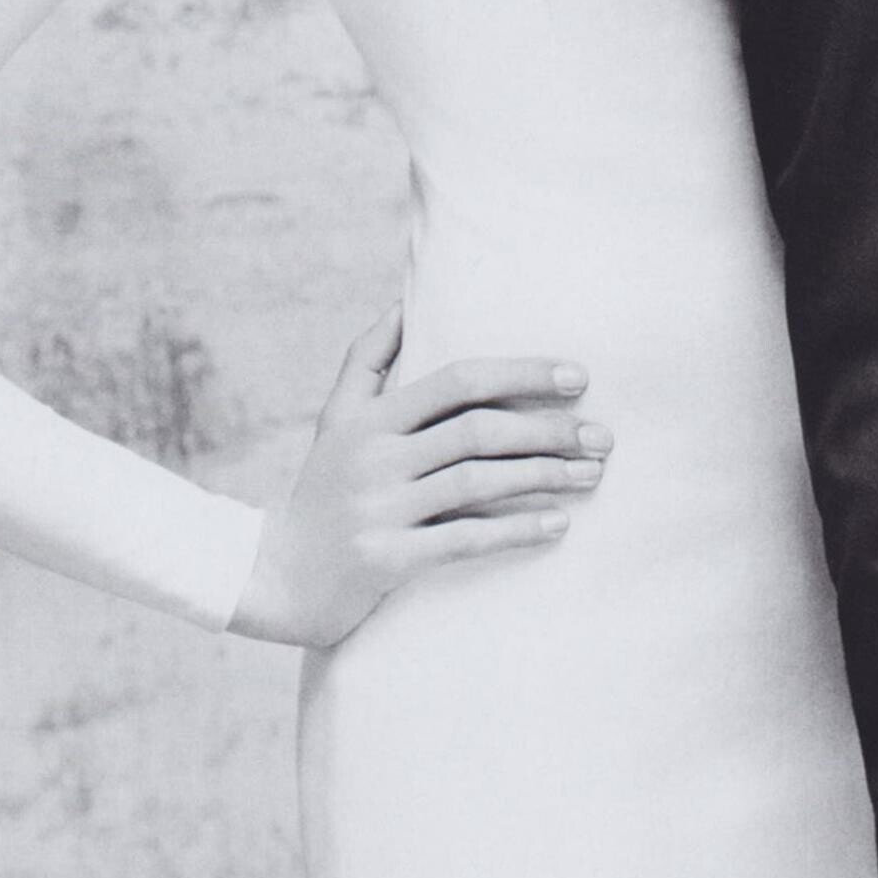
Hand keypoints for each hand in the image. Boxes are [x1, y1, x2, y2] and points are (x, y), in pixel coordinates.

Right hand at [229, 308, 609, 648]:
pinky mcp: (387, 559)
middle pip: (478, 431)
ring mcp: (380, 509)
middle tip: (603, 436)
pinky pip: (464, 540)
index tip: (579, 377)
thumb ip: (368, 359)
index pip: (458, 380)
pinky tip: (559, 525)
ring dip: (545, 477)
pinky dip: (516, 531)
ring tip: (593, 476)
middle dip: (549, 429)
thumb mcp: (335, 419)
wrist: (274, 576)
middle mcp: (375, 457)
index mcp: (371, 418)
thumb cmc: (321, 489)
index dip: (522, 373)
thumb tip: (403, 301)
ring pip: (478, 483)